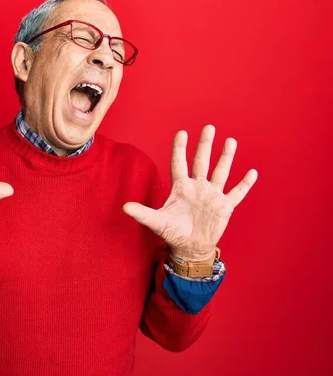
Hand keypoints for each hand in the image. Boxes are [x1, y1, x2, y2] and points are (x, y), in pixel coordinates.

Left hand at [123, 125, 257, 261]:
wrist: (189, 247)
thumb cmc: (172, 232)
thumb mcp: (157, 222)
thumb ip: (142, 213)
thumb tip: (124, 207)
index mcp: (180, 187)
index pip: (179, 164)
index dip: (179, 149)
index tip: (182, 133)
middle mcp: (197, 187)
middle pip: (201, 162)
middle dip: (205, 145)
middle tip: (209, 127)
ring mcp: (212, 195)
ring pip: (221, 172)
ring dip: (226, 158)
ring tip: (230, 141)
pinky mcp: (224, 206)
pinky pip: (236, 193)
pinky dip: (244, 184)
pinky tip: (252, 172)